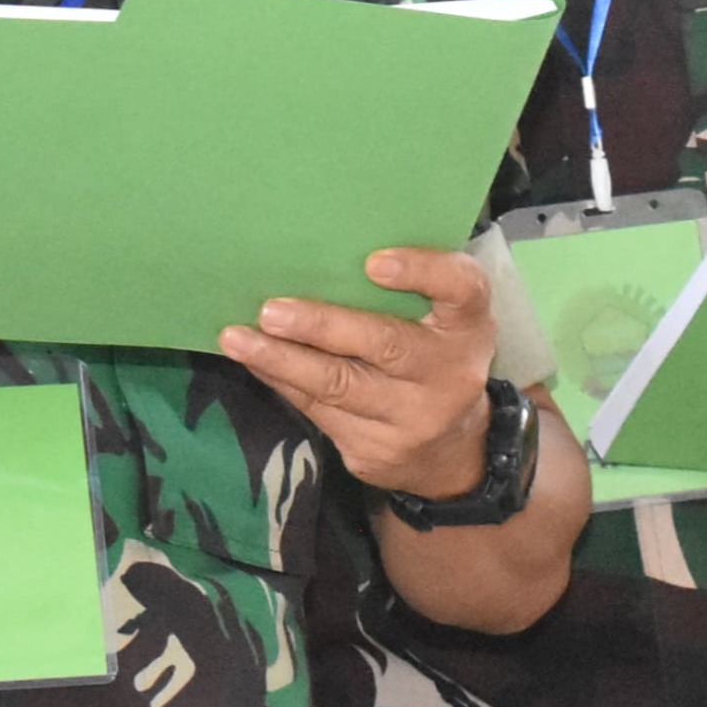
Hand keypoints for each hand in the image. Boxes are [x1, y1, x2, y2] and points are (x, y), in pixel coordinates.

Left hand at [221, 246, 500, 498]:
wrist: (455, 454)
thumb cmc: (438, 358)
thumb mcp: (448, 319)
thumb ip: (414, 287)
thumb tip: (323, 251)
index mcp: (469, 324)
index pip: (460, 289)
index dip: (421, 272)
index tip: (373, 263)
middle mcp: (450, 373)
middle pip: (385, 345)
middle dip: (322, 328)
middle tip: (271, 311)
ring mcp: (412, 420)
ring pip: (338, 387)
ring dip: (282, 360)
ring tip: (237, 339)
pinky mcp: (374, 451)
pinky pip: (319, 412)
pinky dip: (282, 382)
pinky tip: (254, 361)